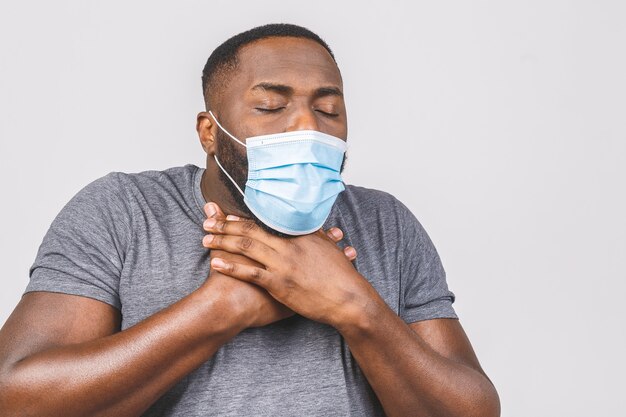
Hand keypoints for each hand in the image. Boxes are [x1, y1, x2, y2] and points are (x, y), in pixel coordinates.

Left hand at [202, 213, 374, 329]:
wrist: (348, 299)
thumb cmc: (341, 276)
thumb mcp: (330, 249)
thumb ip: (316, 236)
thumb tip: (311, 227)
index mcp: (299, 235)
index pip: (265, 221)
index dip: (243, 218)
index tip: (226, 215)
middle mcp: (288, 245)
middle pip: (250, 231)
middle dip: (225, 226)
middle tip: (207, 221)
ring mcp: (283, 264)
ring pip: (246, 247)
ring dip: (222, 241)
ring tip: (205, 238)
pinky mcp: (279, 283)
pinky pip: (250, 273)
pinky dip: (230, 266)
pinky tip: (215, 262)